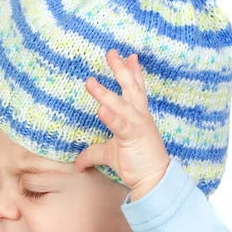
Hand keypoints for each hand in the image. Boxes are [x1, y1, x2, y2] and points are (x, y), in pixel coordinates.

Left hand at [75, 50, 170, 195]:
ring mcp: (137, 125)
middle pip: (130, 87)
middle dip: (121, 69)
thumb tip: (78, 163)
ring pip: (121, 105)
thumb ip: (93, 154)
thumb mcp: (110, 154)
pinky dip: (111, 117)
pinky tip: (101, 109)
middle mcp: (139, 116)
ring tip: (90, 82)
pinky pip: (121, 125)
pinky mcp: (134, 137)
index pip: (136, 89)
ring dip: (105, 93)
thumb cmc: (136, 162)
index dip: (133, 72)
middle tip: (112, 52)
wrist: (154, 179)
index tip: (130, 55)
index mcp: (138, 115)